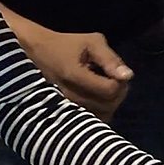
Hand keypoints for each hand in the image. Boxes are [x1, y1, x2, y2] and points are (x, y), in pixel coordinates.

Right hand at [0, 1, 131, 120]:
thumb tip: (128, 76)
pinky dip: (101, 111)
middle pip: (109, 105)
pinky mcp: (67, 116)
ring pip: (103, 116)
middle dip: (118, 93)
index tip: (114, 72)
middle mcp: (69, 96)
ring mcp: (67, 108)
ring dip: (110, 103)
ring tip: (104, 88)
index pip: (109, 90)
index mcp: (73, 75)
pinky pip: (93, 121)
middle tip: (112, 79)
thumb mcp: (90, 43)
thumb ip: (110, 59)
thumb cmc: (65, 46)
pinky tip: (97, 98)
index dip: (119, 82)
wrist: (35, 55)